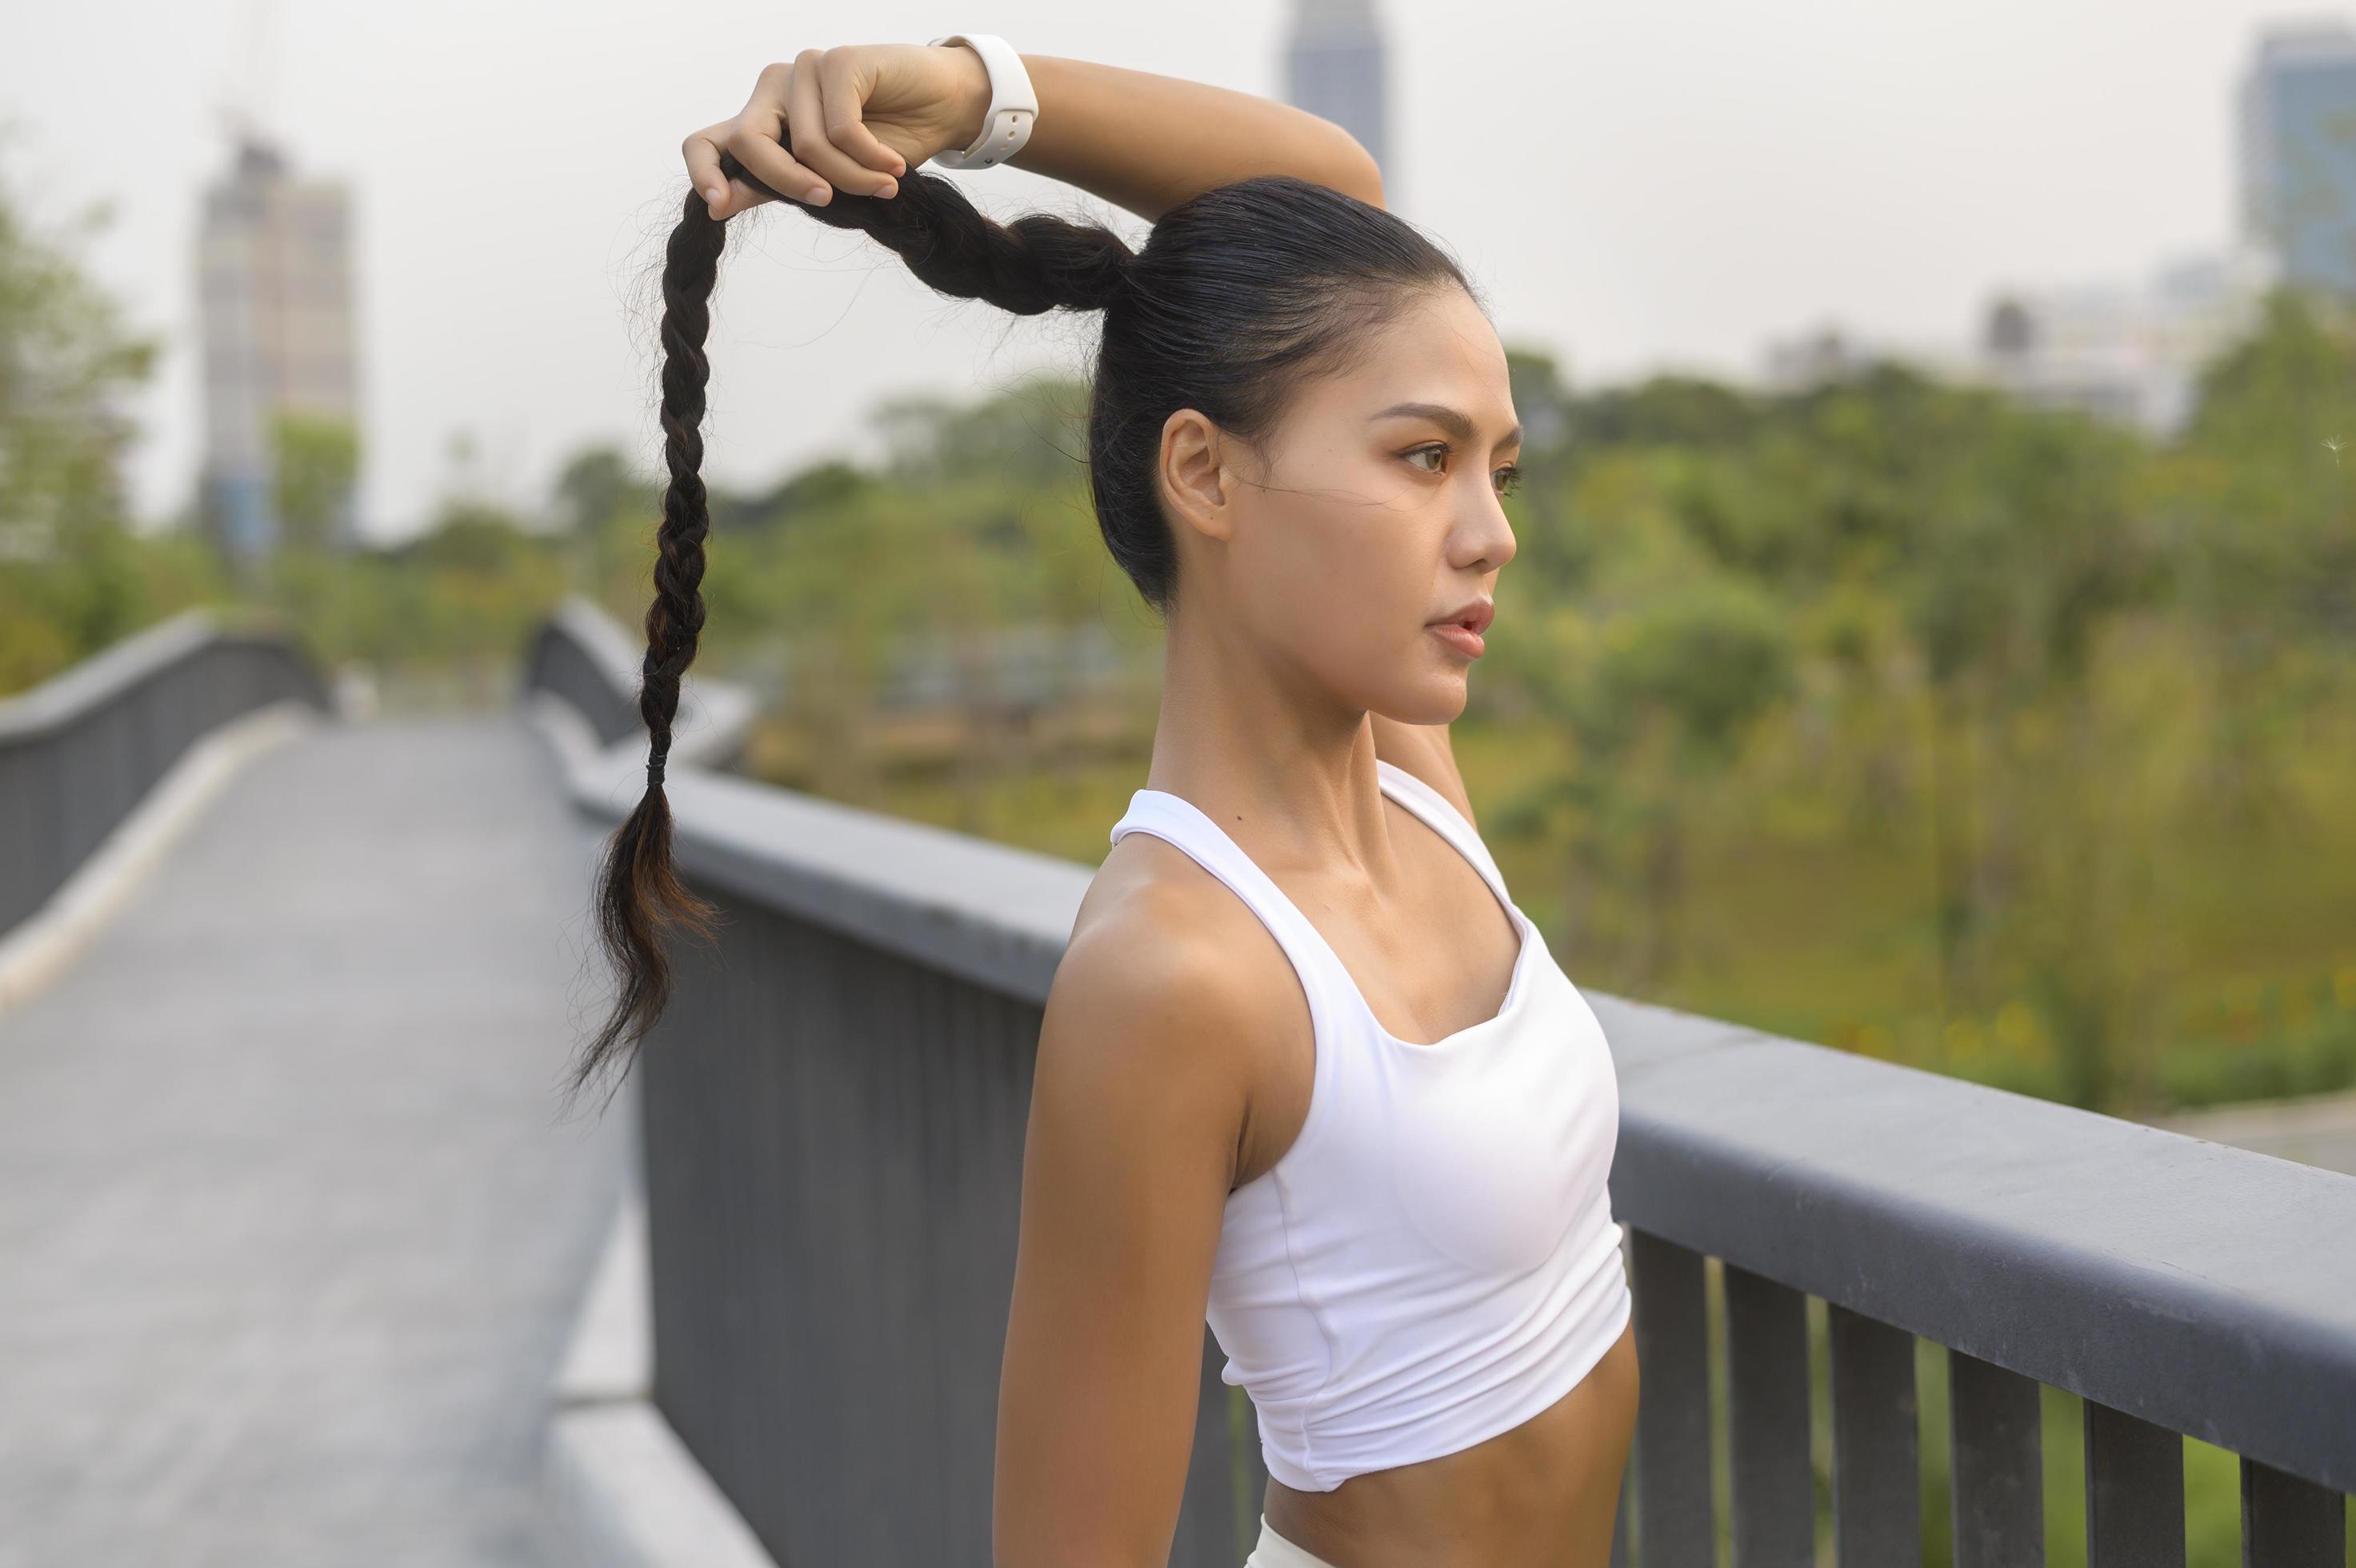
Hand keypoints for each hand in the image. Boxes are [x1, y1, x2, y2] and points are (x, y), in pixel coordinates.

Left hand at [681, 43, 991, 219]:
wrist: (946, 110)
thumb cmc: (889, 146)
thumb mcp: (825, 179)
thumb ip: (774, 187)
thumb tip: (717, 208)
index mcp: (763, 122)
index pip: (705, 142)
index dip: (703, 173)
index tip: (717, 207)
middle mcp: (774, 91)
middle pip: (748, 143)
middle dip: (787, 183)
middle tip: (827, 201)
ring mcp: (804, 70)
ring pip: (804, 144)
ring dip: (850, 178)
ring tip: (885, 185)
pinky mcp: (838, 61)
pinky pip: (841, 130)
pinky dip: (871, 158)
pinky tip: (894, 165)